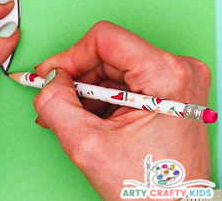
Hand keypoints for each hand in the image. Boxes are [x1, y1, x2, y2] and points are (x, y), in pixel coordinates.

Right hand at [33, 21, 210, 200]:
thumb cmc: (150, 187)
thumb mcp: (87, 144)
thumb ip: (56, 104)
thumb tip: (47, 80)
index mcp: (167, 75)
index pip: (104, 38)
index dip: (70, 55)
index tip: (52, 75)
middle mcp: (178, 70)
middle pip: (107, 53)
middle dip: (75, 78)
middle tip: (54, 100)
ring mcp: (176, 81)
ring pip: (111, 68)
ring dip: (84, 92)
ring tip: (69, 118)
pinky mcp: (170, 92)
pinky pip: (123, 82)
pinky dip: (99, 99)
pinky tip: (86, 119)